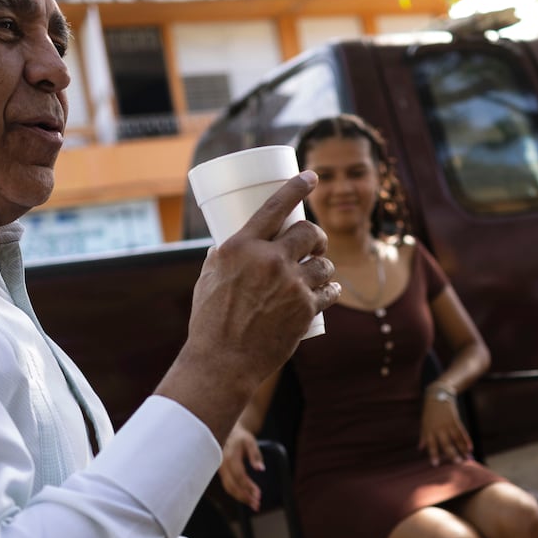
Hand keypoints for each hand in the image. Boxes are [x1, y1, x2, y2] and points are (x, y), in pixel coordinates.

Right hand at [158, 172, 339, 440]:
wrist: (223, 361)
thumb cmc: (209, 321)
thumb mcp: (208, 279)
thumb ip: (223, 258)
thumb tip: (229, 245)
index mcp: (240, 247)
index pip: (275, 206)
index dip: (296, 186)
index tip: (310, 176)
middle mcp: (268, 261)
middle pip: (308, 232)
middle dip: (316, 234)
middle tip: (314, 242)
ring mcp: (290, 285)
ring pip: (323, 262)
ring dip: (323, 265)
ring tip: (317, 272)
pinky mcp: (306, 309)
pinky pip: (329, 290)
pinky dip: (330, 290)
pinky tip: (329, 290)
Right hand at [219, 423, 263, 510]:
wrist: (230, 433)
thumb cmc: (241, 437)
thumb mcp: (251, 442)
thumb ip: (255, 455)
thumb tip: (260, 469)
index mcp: (229, 456)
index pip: (239, 476)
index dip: (249, 486)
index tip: (259, 495)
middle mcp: (222, 465)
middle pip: (232, 485)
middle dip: (244, 497)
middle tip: (257, 505)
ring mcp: (220, 469)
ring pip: (228, 488)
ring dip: (241, 498)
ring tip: (254, 505)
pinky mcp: (222, 473)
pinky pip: (228, 485)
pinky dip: (237, 493)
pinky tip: (246, 497)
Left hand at [419, 393, 472, 465]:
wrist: (437, 396)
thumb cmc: (429, 412)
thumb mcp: (424, 424)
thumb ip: (423, 436)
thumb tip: (420, 449)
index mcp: (429, 431)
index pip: (431, 445)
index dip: (433, 454)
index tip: (435, 464)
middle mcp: (438, 429)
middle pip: (446, 443)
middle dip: (451, 454)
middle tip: (457, 463)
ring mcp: (447, 424)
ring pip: (456, 439)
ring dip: (462, 449)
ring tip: (467, 459)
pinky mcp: (455, 420)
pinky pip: (462, 432)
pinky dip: (466, 440)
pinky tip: (470, 448)